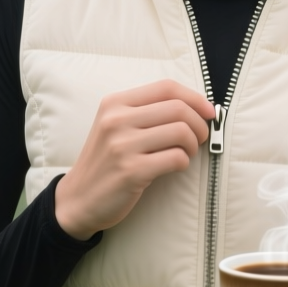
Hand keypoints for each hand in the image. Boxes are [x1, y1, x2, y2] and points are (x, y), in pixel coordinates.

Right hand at [54, 80, 215, 238]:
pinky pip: (176, 158)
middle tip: (199, 138)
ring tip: (185, 153)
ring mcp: (123, 146)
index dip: (195, 98)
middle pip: (178, 109)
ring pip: (181, 132)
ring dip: (192, 145)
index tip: (209, 112)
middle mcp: (116, 120)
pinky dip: (183, 163)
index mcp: (114, 103)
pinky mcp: (131, 171)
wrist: (78, 199)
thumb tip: (195, 107)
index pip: (166, 87)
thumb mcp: (114, 127)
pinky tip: (175, 166)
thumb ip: (146, 113)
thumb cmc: (105, 162)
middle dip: (199, 124)